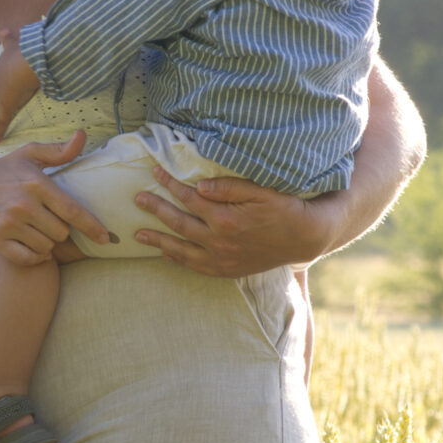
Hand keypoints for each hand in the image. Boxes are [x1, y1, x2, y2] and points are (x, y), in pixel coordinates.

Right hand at [0, 133, 113, 265]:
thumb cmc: (4, 171)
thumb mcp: (29, 155)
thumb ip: (58, 151)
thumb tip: (82, 135)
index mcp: (36, 183)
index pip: (71, 210)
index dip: (92, 226)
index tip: (105, 237)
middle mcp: (23, 204)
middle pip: (61, 232)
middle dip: (61, 230)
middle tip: (49, 220)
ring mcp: (9, 223)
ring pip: (46, 246)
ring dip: (47, 242)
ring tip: (38, 230)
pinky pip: (29, 258)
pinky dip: (35, 256)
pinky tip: (33, 245)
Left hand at [136, 162, 330, 278]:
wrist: (305, 237)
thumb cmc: (284, 208)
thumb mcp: (261, 190)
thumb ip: (228, 187)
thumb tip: (198, 186)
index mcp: (225, 219)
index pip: (188, 198)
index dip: (170, 183)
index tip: (155, 171)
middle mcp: (219, 242)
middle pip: (178, 223)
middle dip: (156, 209)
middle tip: (137, 199)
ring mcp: (222, 260)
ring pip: (181, 250)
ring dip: (158, 241)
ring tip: (138, 234)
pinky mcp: (227, 270)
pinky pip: (195, 266)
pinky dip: (178, 260)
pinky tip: (166, 254)